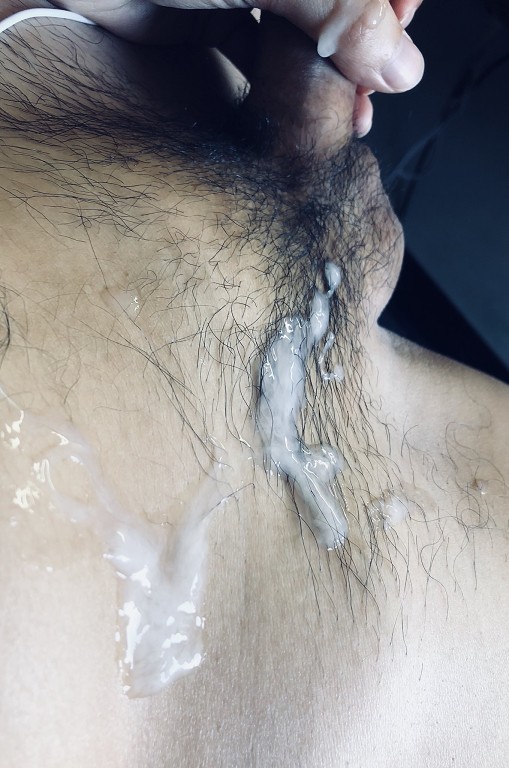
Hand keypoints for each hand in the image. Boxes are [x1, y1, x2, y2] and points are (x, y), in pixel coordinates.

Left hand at [52, 0, 424, 135]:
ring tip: (345, 121)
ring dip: (329, 82)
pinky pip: (261, 54)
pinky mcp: (208, 18)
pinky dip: (283, 89)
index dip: (395, 8)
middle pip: (342, 9)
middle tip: (369, 100)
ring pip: (306, 37)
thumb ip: (340, 9)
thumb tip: (400, 66)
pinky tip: (297, 117)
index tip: (396, 47)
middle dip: (363, 56)